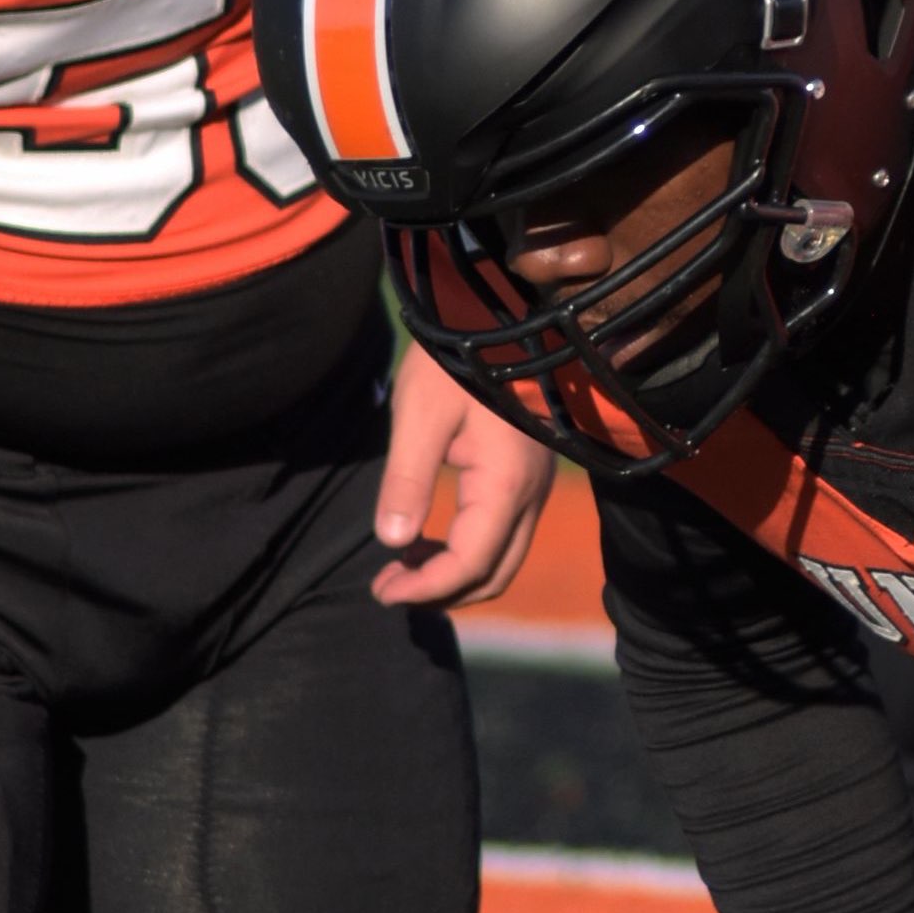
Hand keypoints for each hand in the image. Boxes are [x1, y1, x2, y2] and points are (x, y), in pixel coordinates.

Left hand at [371, 348, 555, 608]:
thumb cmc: (454, 363)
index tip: (380, 592)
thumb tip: (391, 541)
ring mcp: (533, 489)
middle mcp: (529, 496)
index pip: (470, 564)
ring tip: (400, 568)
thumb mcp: (420, 416)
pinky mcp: (525, 479)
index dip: (426, 588)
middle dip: (441, 592)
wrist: (497, 320)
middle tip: (386, 589)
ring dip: (454, 575)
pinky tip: (426, 540)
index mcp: (505, 485)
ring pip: (502, 559)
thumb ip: (408, 479)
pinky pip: (503, 536)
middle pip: (494, 574)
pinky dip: (466, 552)